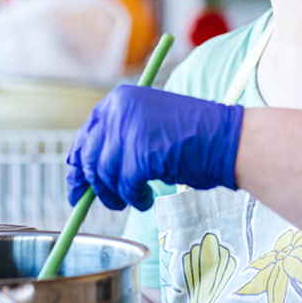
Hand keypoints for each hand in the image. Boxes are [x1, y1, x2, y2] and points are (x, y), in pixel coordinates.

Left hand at [66, 86, 244, 210]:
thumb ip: (119, 139)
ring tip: (135, 198)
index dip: (78, 162)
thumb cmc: (192, 136)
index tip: (76, 183)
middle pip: (88, 155)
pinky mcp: (140, 153)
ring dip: (116, 194)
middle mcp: (119, 110)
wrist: (225, 138)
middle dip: (90, 184)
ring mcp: (129, 130)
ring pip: (104, 174)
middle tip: (93, 202)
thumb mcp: (147, 127)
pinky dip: (134, 198)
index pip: (87, 134)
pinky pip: (125, 186)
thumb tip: (86, 171)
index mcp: (119, 100)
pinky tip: (147, 198)